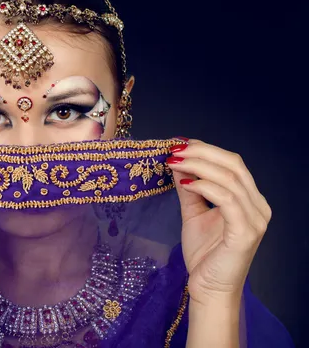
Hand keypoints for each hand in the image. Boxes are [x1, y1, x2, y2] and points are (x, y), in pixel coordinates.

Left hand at [167, 139, 271, 305]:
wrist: (209, 288)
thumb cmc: (205, 254)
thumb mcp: (194, 213)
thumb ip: (190, 189)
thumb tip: (178, 163)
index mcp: (249, 199)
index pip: (231, 163)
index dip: (206, 149)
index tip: (179, 144)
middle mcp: (258, 206)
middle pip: (234, 165)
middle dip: (202, 152)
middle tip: (175, 150)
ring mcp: (255, 219)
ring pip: (230, 179)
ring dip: (199, 166)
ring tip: (175, 163)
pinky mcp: (245, 233)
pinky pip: (228, 200)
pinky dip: (206, 187)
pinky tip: (187, 183)